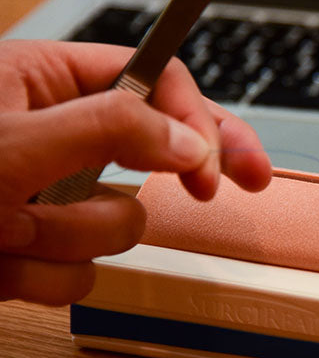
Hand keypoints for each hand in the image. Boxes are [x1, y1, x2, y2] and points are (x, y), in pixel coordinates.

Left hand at [0, 39, 271, 304]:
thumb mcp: (14, 143)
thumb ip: (110, 129)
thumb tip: (192, 144)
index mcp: (43, 79)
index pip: (153, 79)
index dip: (193, 121)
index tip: (214, 168)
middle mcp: (52, 133)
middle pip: (157, 146)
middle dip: (186, 172)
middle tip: (255, 178)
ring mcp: (45, 194)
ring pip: (116, 221)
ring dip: (71, 238)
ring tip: (7, 233)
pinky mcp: (36, 248)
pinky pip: (78, 271)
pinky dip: (41, 278)